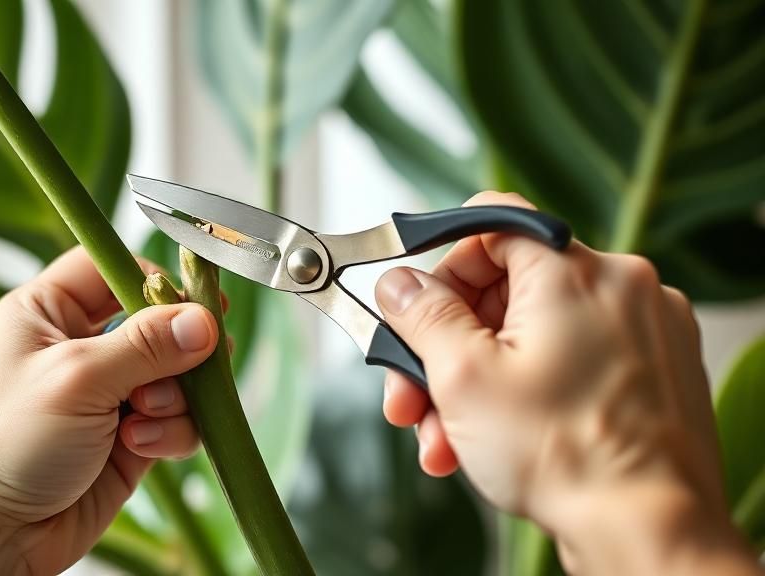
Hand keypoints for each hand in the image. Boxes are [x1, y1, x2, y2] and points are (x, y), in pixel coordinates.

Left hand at [0, 247, 217, 574]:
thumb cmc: (6, 446)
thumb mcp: (76, 378)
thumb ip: (146, 345)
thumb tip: (203, 321)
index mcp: (48, 312)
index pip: (112, 268)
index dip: (155, 280)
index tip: (196, 301)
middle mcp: (80, 346)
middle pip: (157, 321)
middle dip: (176, 349)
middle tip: (184, 365)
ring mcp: (108, 393)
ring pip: (176, 374)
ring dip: (173, 398)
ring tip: (141, 419)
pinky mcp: (130, 436)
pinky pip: (177, 419)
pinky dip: (171, 432)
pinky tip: (138, 446)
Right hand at [375, 192, 758, 574]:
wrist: (647, 531)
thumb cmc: (565, 455)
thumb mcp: (462, 376)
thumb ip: (422, 315)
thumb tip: (399, 283)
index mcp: (574, 271)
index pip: (490, 225)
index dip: (441, 265)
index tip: (414, 306)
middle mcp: (619, 287)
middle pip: (505, 290)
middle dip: (446, 346)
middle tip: (412, 393)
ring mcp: (643, 330)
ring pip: (531, 335)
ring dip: (476, 381)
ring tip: (444, 437)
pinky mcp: (651, 371)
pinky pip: (569, 361)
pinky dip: (525, 391)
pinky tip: (488, 440)